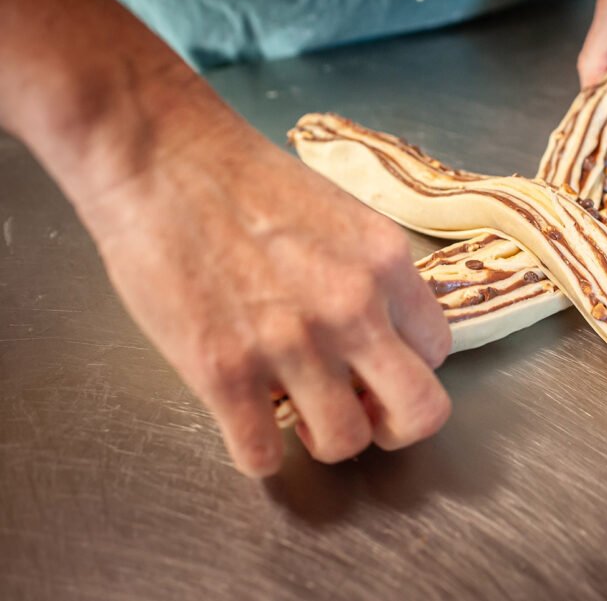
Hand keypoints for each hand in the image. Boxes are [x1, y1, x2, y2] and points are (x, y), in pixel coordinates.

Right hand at [78, 103, 452, 477]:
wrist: (162, 158)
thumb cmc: (246, 178)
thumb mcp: (342, 215)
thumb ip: (372, 275)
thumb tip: (381, 331)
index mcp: (386, 263)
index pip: (437, 349)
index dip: (409, 365)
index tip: (379, 365)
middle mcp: (352, 308)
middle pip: (421, 411)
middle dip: (397, 426)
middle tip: (365, 415)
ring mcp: (290, 344)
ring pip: (344, 443)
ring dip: (324, 439)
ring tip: (298, 414)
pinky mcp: (223, 372)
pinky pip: (261, 455)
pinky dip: (258, 453)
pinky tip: (246, 423)